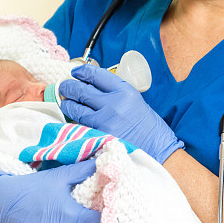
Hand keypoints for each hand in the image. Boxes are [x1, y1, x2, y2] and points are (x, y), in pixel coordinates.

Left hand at [59, 64, 184, 163]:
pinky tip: (71, 118)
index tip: (76, 72)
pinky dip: (73, 121)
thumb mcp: (136, 102)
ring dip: (67, 103)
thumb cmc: (149, 127)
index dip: (82, 72)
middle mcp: (113, 103)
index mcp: (125, 91)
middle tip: (64, 87)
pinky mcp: (99, 136)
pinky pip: (80, 125)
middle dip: (69, 86)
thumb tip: (94, 88)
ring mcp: (105, 121)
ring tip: (65, 102)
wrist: (159, 150)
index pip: (96, 75)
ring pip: (76, 107)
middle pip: (82, 89)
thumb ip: (116, 94)